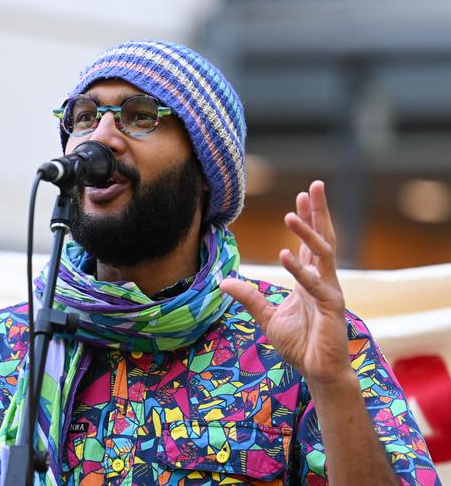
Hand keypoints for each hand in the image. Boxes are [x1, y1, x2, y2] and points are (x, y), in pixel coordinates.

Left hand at [220, 181, 351, 384]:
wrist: (317, 371)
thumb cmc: (299, 344)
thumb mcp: (266, 316)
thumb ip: (249, 297)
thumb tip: (224, 282)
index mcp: (310, 279)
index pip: (310, 243)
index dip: (307, 219)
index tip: (301, 196)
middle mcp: (322, 280)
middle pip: (323, 238)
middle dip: (319, 212)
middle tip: (315, 186)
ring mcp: (329, 292)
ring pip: (322, 254)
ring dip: (307, 232)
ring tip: (291, 214)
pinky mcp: (332, 308)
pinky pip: (316, 285)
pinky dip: (301, 270)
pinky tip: (287, 254)